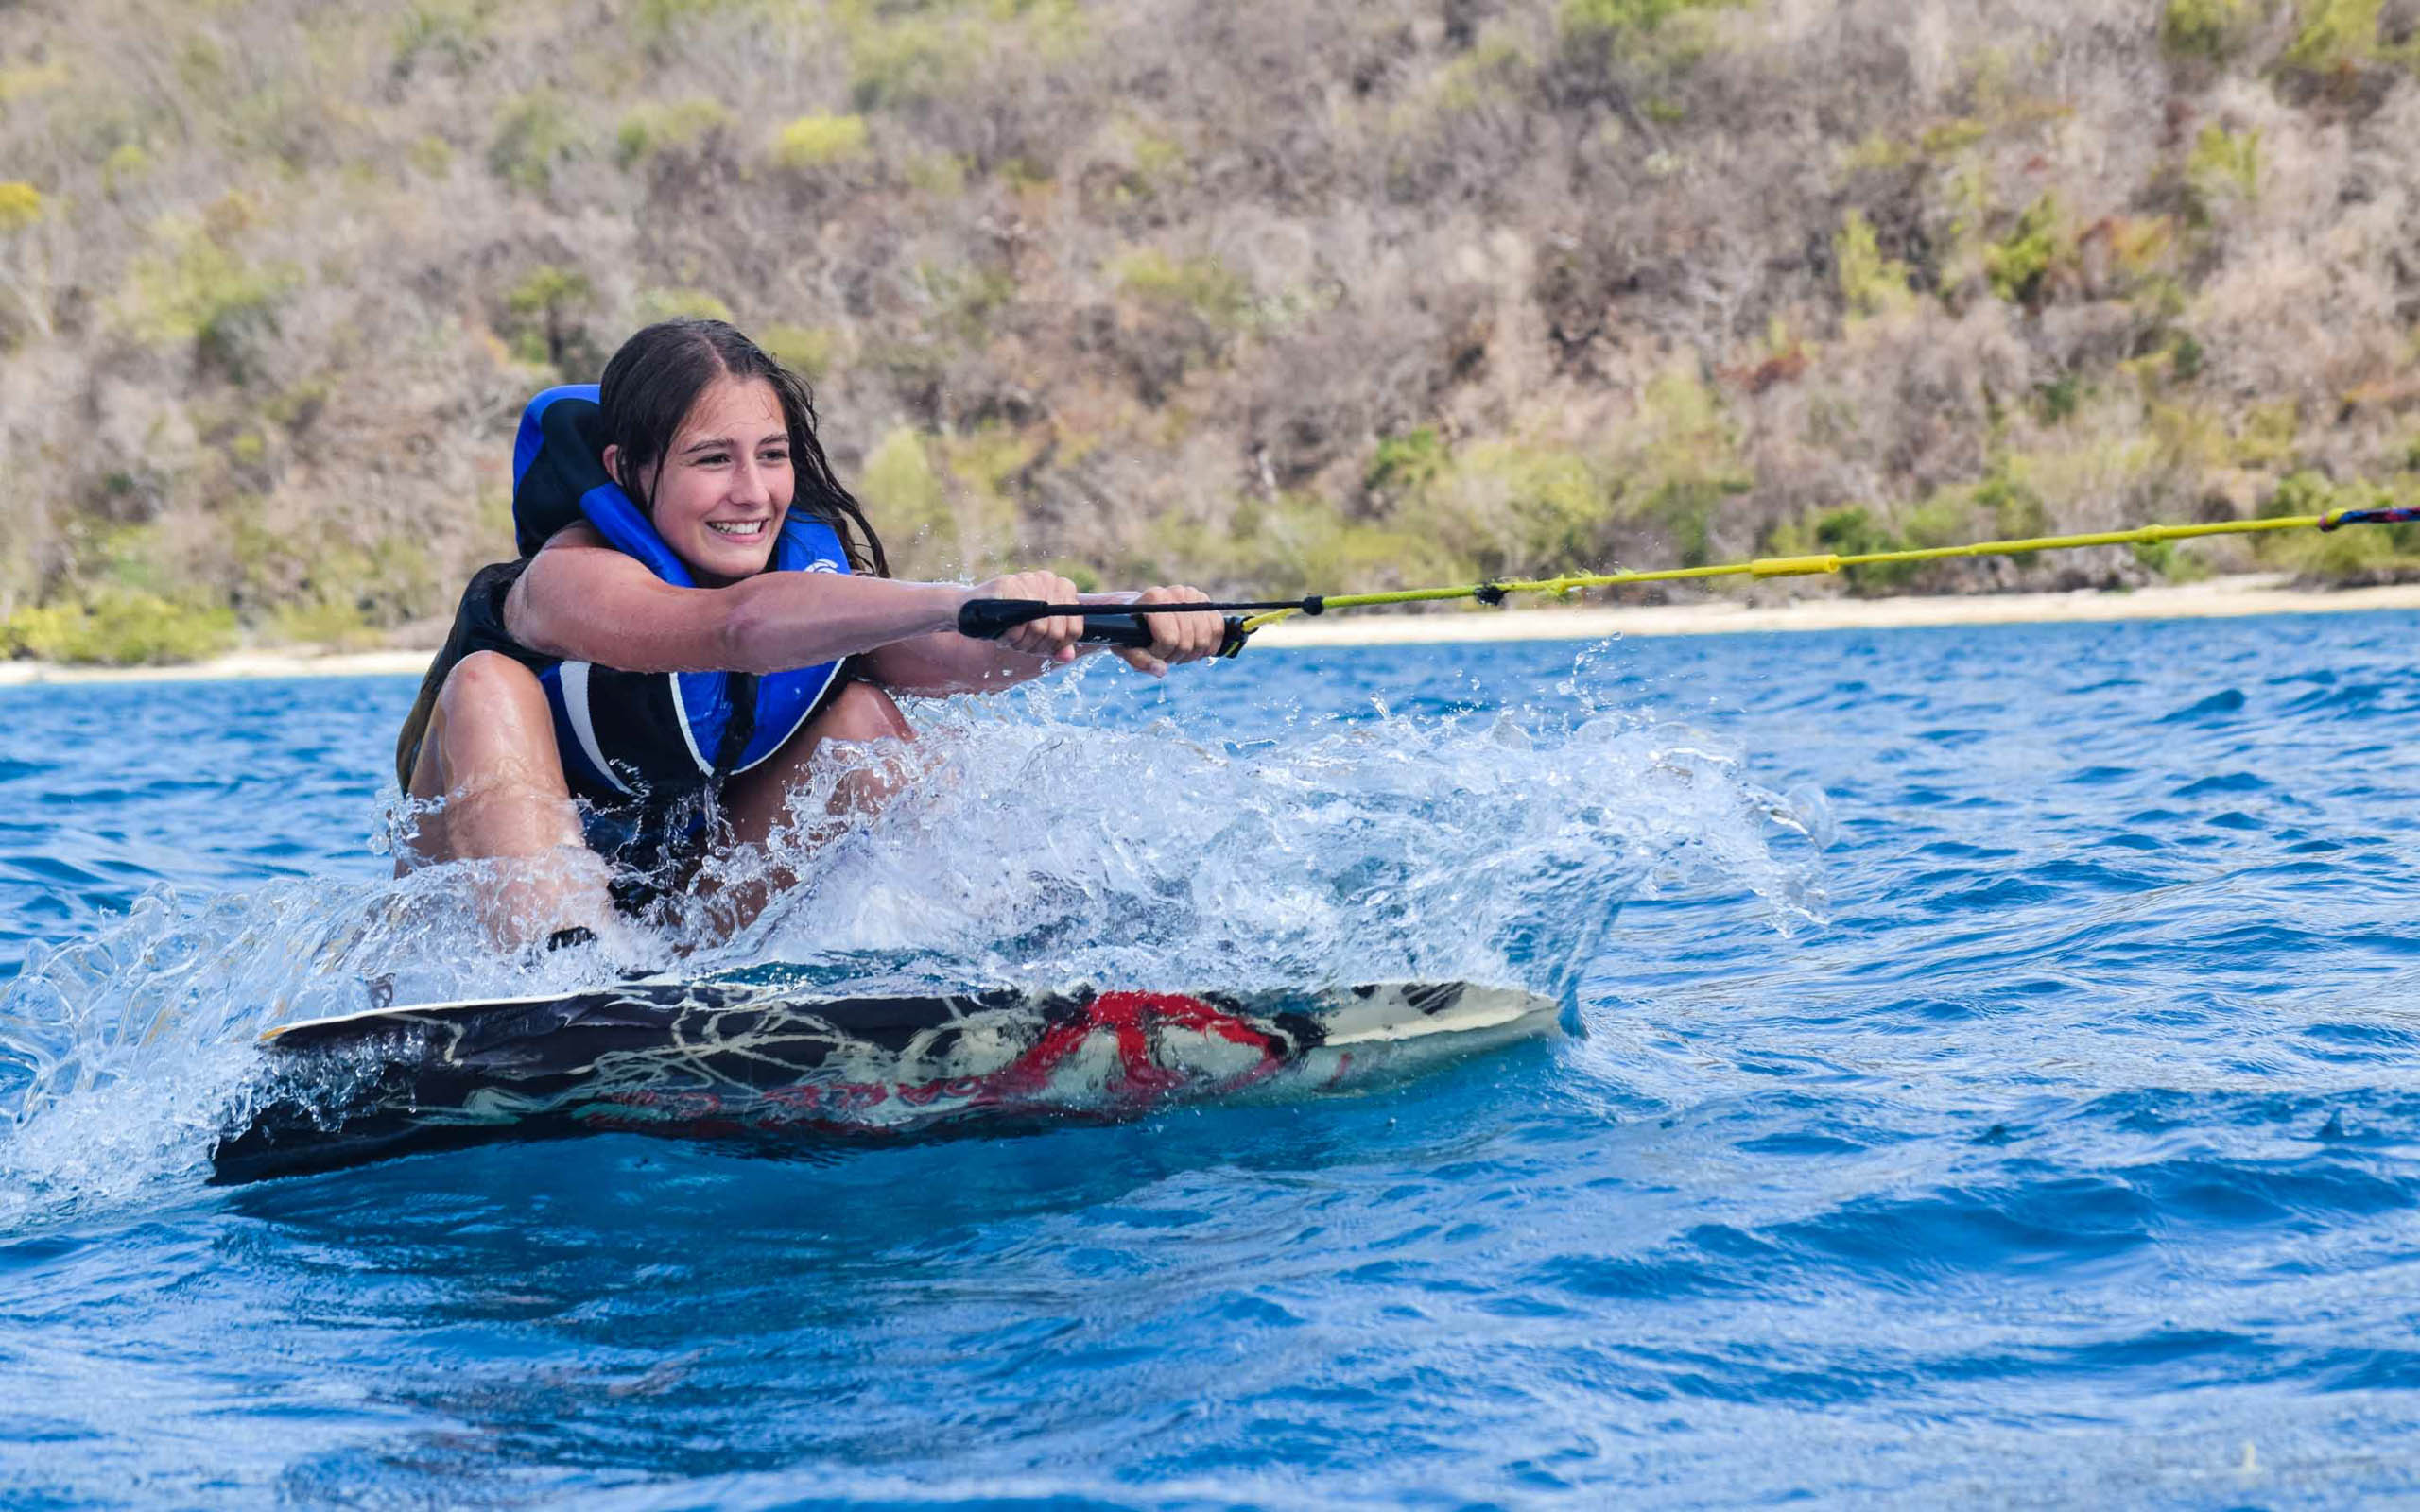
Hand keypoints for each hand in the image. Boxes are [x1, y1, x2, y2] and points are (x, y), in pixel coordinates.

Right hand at [969, 570, 1085, 663]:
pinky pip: (1019, 621)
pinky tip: (1004, 632)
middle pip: (1056, 631)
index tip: (1043, 647)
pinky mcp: (1009, 584)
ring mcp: (1029, 580)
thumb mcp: (1036, 635)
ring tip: (1011, 638)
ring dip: (1022, 642)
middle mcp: (1048, 579)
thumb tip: (1068, 656)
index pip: (1075, 628)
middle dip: (1037, 646)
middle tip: (1022, 645)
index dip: (1059, 645)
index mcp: (1063, 588)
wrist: (973, 609)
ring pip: (1039, 628)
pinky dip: (1011, 634)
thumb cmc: (1009, 621)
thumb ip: (1055, 644)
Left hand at [1115, 584, 1222, 676]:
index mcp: (1155, 599)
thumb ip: (1140, 660)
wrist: (1140, 611)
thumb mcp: (1127, 646)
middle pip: (1187, 641)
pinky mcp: (1205, 601)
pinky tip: (1197, 650)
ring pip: (1204, 637)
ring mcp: (1193, 595)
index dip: (1161, 654)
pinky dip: (1210, 645)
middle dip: (1176, 655)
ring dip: (1192, 653)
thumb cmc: (1131, 630)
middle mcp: (1176, 593)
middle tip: (1165, 654)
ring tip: (1178, 652)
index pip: (1169, 638)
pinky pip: (1218, 628)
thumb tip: (1161, 670)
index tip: (1152, 652)